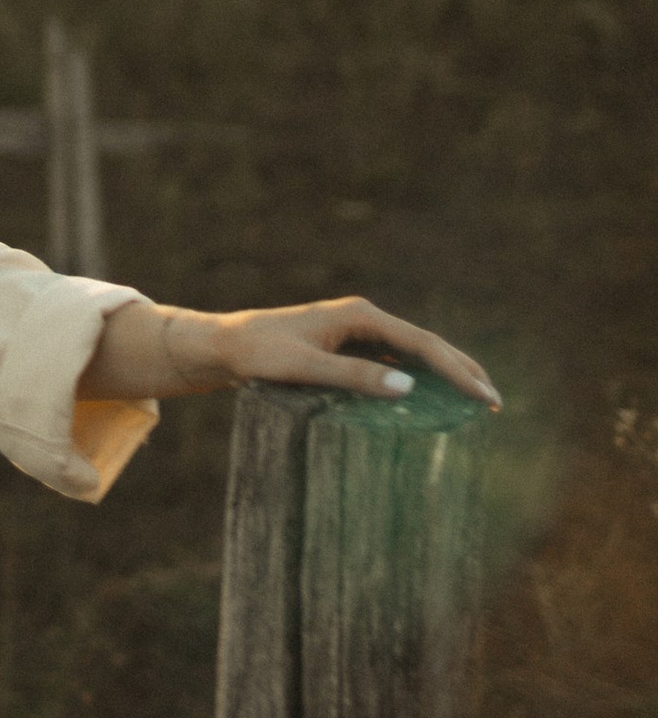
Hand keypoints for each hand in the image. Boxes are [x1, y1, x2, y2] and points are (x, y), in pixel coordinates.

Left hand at [134, 295, 499, 412]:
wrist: (223, 346)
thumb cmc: (259, 355)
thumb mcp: (305, 368)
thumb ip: (354, 376)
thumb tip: (407, 386)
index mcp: (360, 316)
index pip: (421, 343)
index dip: (456, 370)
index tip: (483, 395)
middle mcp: (363, 318)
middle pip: (425, 343)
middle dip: (461, 369)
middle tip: (493, 402)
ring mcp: (355, 331)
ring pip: (412, 351)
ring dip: (444, 373)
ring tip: (475, 399)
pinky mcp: (346, 346)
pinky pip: (393, 360)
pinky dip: (418, 376)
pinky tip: (430, 398)